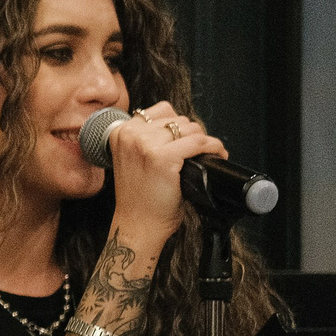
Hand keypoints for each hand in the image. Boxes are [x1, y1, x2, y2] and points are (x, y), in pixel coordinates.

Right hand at [107, 100, 226, 249]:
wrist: (138, 225)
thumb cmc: (139, 198)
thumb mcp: (132, 160)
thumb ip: (146, 139)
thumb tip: (178, 124)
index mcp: (120, 132)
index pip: (161, 111)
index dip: (177, 126)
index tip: (183, 140)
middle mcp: (130, 135)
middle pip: (177, 119)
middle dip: (190, 135)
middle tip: (195, 153)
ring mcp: (146, 145)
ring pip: (190, 128)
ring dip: (203, 141)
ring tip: (205, 154)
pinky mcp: (163, 157)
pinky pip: (199, 142)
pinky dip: (213, 147)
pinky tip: (215, 155)